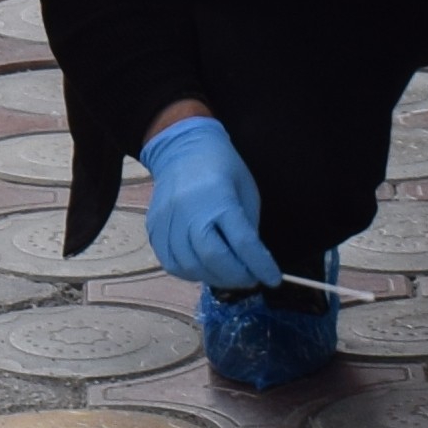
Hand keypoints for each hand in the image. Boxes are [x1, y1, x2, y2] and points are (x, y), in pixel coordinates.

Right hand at [134, 113, 277, 292]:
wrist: (181, 149)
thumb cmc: (221, 168)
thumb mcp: (246, 192)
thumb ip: (247, 228)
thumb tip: (249, 262)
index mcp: (220, 198)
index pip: (243, 242)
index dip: (261, 266)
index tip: (273, 279)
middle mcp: (190, 211)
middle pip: (213, 258)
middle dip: (237, 276)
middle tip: (249, 278)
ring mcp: (168, 220)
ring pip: (190, 266)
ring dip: (214, 278)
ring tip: (228, 275)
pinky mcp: (154, 228)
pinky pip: (170, 262)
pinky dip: (190, 272)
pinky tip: (204, 268)